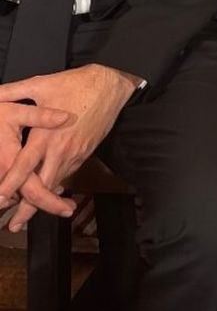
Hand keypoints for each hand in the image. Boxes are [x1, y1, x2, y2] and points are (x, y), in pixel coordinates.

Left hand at [0, 65, 138, 229]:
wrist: (112, 85)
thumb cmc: (76, 83)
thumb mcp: (42, 84)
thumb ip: (13, 91)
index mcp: (47, 135)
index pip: (24, 166)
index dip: (10, 184)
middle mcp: (61, 149)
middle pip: (43, 186)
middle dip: (28, 209)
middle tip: (13, 226)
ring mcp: (76, 153)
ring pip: (56, 183)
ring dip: (42, 201)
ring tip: (26, 215)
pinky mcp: (86, 152)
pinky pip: (68, 173)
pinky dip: (56, 185)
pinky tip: (49, 191)